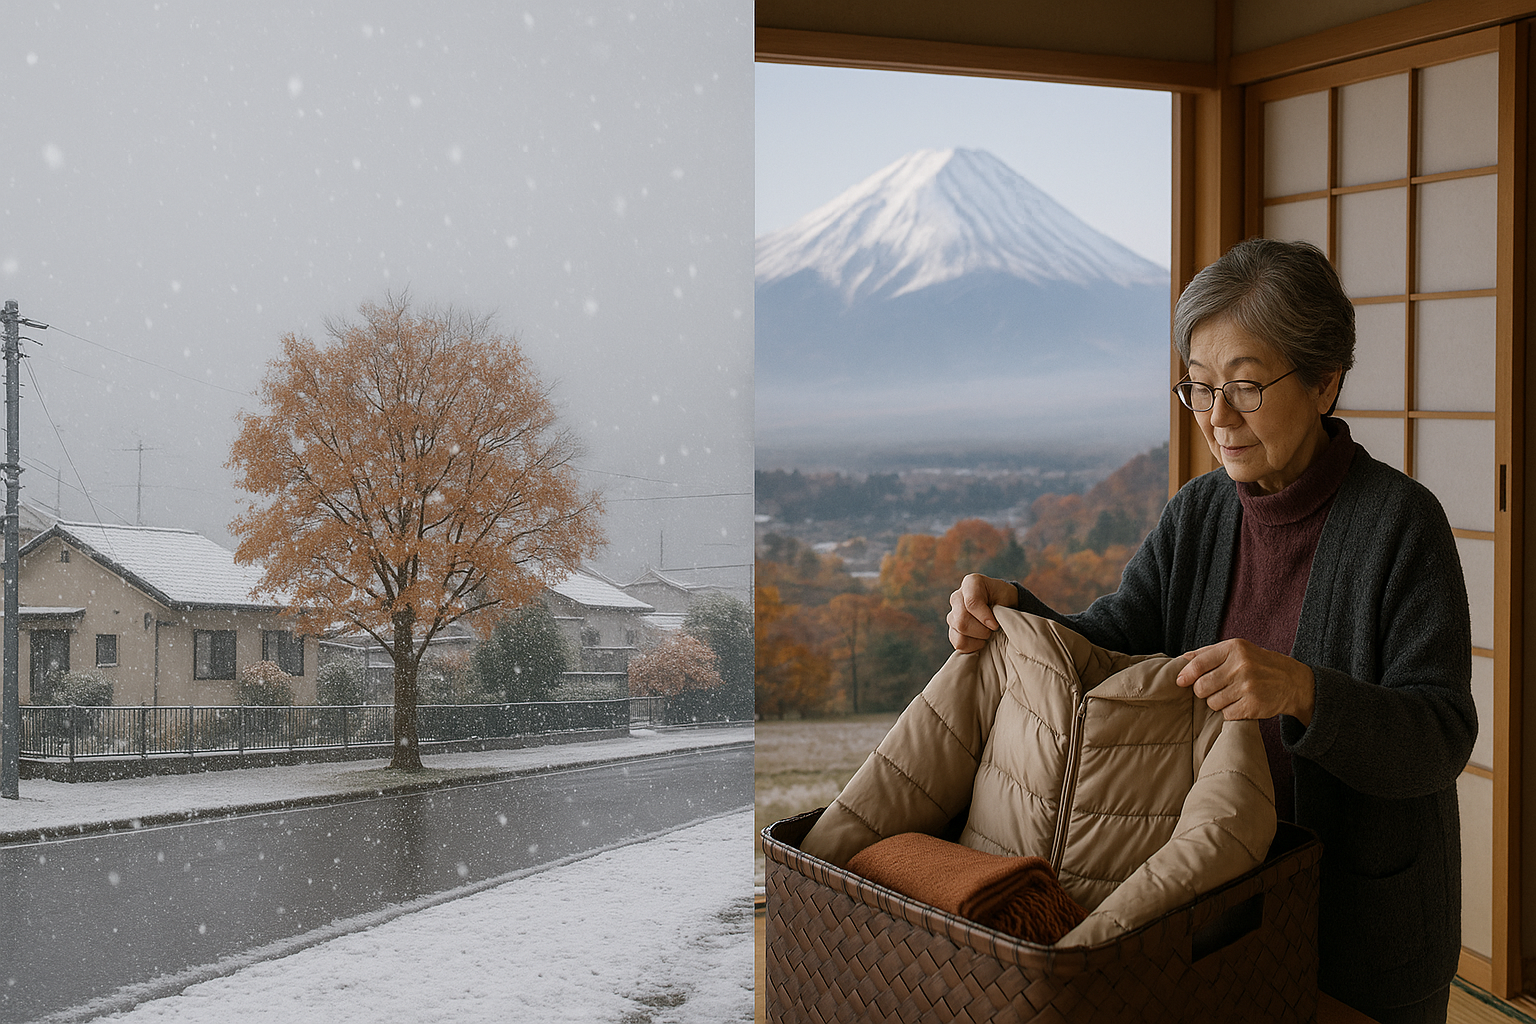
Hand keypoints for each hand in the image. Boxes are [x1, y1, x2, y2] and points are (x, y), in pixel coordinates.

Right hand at [946, 574, 1017, 653]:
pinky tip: (980, 640)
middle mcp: (957, 597)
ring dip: (977, 637)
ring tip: (987, 633)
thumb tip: (991, 625)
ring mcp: (952, 613)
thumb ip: (999, 609)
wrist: (1001, 606)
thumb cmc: (1004, 599)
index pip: (971, 603)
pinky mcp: (952, 629)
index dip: (984, 617)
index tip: (996, 625)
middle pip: (962, 620)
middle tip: (993, 629)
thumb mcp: (1007, 597)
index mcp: (971, 583)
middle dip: (981, 630)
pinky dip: (972, 646)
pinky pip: (957, 642)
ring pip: (959, 632)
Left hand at [1176, 639, 1314, 724]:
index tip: (1180, 681)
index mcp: (1234, 649)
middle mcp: (1241, 666)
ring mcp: (1248, 687)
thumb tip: (1181, 660)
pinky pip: (1226, 714)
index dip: (1186, 675)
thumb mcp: (1237, 650)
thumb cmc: (1257, 664)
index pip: (1199, 664)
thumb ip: (1208, 653)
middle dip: (1203, 691)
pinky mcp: (1253, 705)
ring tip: (1231, 695)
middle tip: (1214, 688)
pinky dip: (1230, 711)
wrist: (1292, 682)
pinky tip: (1240, 703)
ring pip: (1212, 703)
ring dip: (1217, 702)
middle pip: (1202, 687)